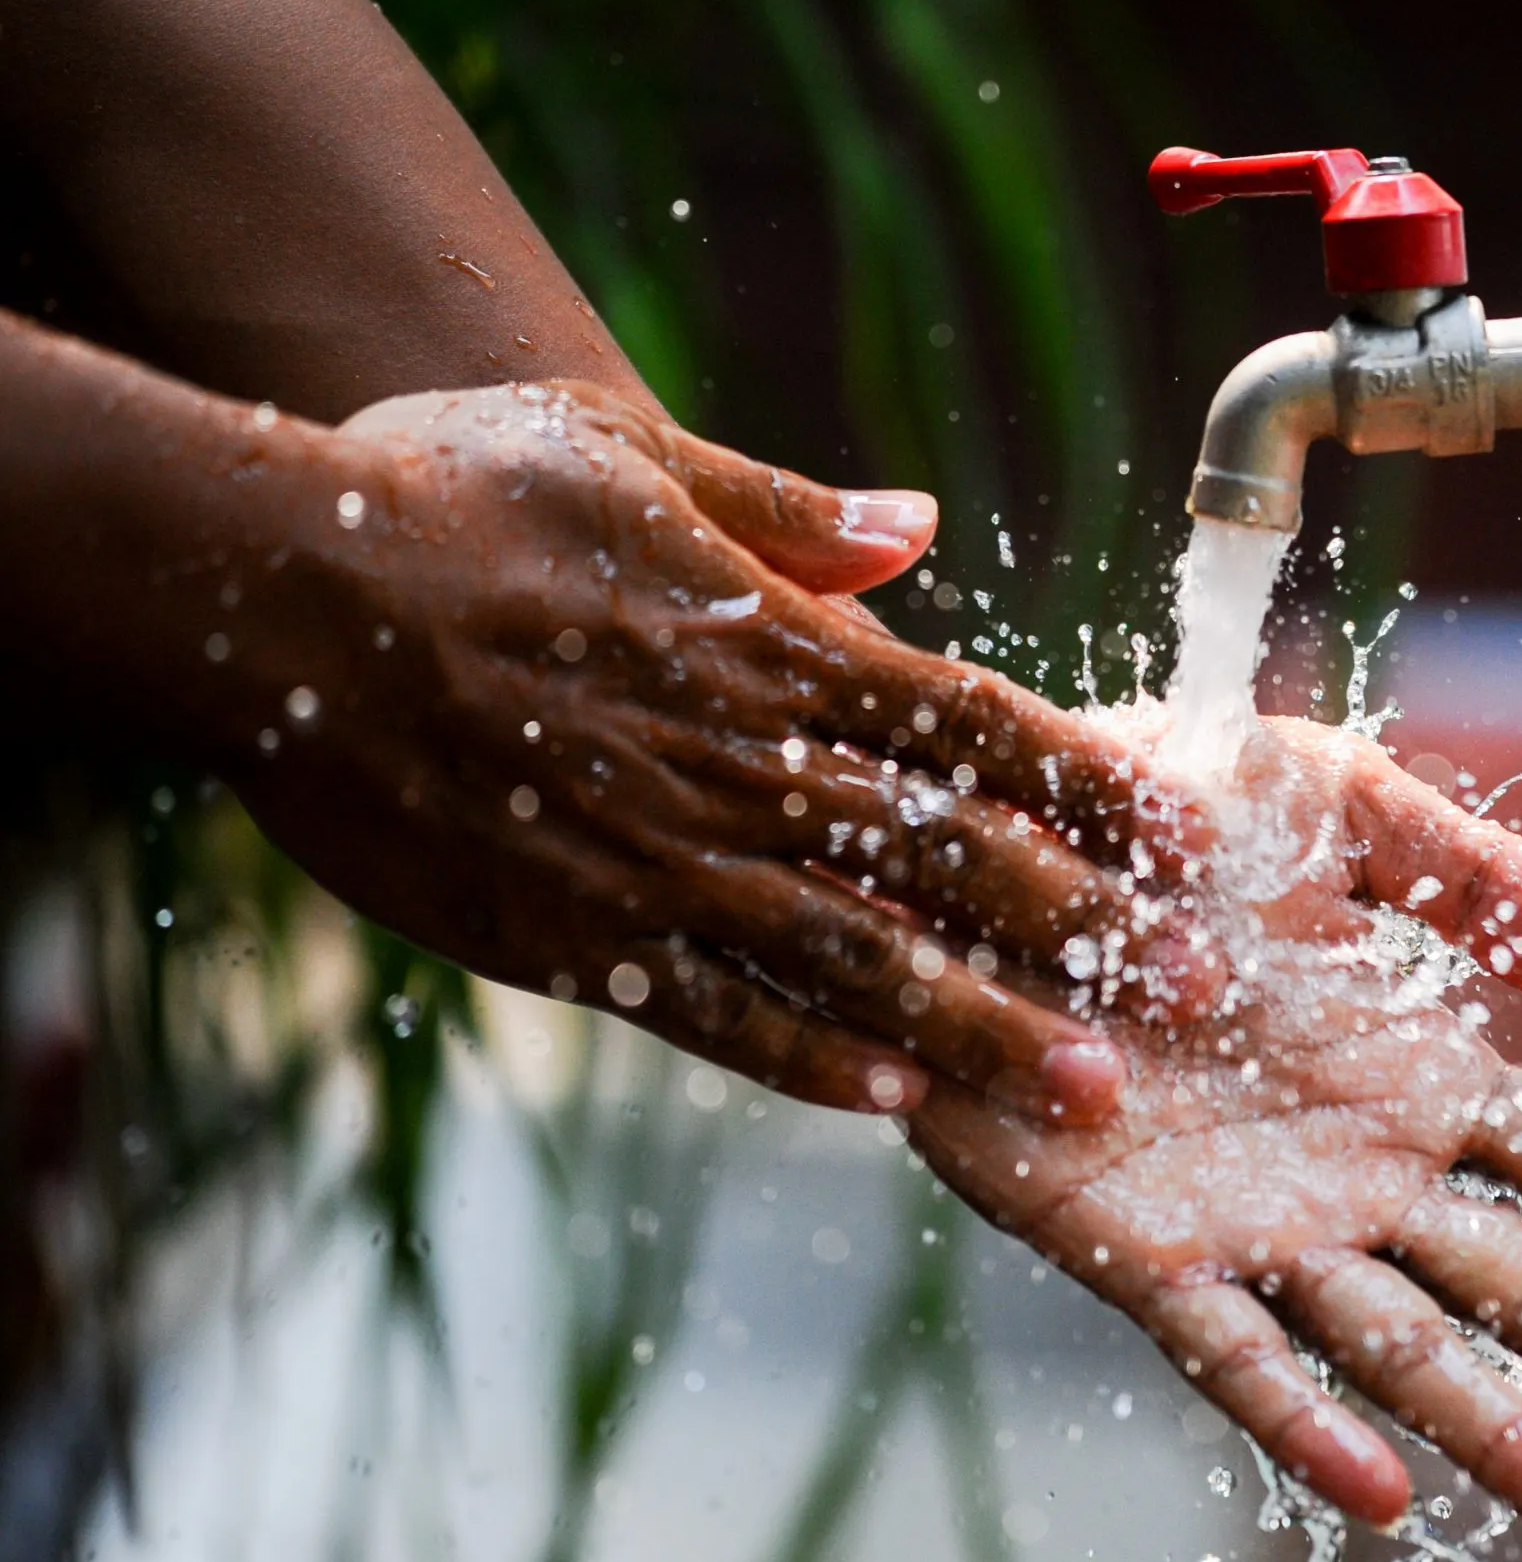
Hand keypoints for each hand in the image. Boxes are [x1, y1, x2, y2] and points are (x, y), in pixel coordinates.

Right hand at [220, 381, 1207, 1121]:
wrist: (275, 589)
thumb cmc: (453, 492)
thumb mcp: (632, 454)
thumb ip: (789, 508)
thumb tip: (920, 524)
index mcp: (774, 645)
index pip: (974, 724)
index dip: (1093, 782)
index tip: (1191, 835)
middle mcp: (743, 764)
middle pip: (950, 860)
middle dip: (1089, 929)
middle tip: (1205, 993)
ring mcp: (659, 862)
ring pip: (857, 962)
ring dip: (983, 1030)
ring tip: (1089, 1093)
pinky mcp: (571, 937)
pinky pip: (712, 1014)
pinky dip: (807, 1061)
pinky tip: (894, 1106)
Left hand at [908, 720, 1521, 1560]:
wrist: (975, 842)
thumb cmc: (1159, 814)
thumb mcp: (1335, 809)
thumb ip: (1482, 882)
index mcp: (1417, 1070)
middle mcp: (1360, 1168)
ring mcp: (1259, 1222)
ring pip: (1408, 1353)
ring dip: (1505, 1439)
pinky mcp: (1139, 1251)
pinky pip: (1234, 1356)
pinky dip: (1306, 1424)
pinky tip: (1378, 1488)